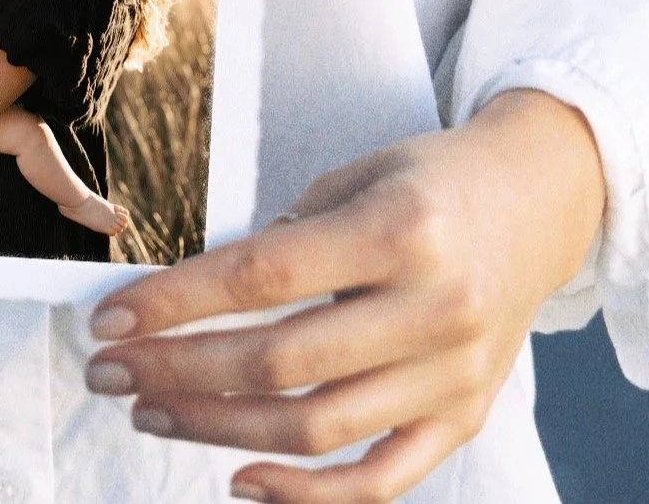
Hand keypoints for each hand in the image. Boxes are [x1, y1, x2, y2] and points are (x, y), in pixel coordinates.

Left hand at [83, 91, 603, 502]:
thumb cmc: (430, 182)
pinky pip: (380, 479)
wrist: (539, 203)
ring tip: (152, 411)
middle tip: (110, 373)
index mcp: (399, 230)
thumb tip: (189, 299)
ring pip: (316, 429)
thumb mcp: (356, 176)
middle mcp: (432, 307)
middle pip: (279, 362)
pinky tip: (240, 479)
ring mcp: (453, 374)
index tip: (109, 319)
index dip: (175, 302)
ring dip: (217, 429)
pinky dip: (308, 494)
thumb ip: (283, 238)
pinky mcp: (466, 417)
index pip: (262, 277)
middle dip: (177, 372)